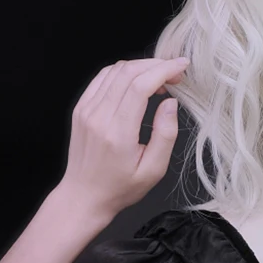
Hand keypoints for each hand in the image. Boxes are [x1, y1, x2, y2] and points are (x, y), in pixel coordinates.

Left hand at [57, 58, 189, 219]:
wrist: (83, 197)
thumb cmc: (120, 188)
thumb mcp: (153, 170)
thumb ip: (166, 134)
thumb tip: (170, 102)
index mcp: (117, 132)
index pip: (140, 86)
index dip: (164, 70)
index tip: (182, 66)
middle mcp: (98, 117)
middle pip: (128, 72)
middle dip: (156, 65)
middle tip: (175, 73)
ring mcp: (86, 110)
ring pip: (115, 70)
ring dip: (141, 66)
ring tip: (159, 78)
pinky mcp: (81, 108)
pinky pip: (103, 77)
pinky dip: (124, 71)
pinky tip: (137, 80)